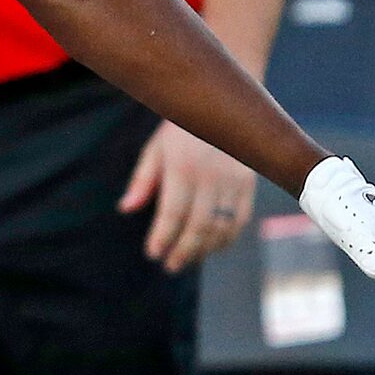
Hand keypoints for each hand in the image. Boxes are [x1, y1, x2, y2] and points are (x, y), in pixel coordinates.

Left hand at [120, 122, 256, 272]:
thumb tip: (126, 208)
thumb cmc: (181, 131)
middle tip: (169, 266)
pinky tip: (211, 248)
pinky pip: (240, 219)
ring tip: (186, 261)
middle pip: (199, 225)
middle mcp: (211, 176)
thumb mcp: (155, 149)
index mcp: (183, 167)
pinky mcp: (248, 183)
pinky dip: (227, 238)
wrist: (222, 108)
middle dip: (183, 250)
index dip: (163, 236)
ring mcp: (233, 181)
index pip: (173, 212)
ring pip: (221, 226)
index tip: (152, 253)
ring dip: (204, 249)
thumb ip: (142, 180)